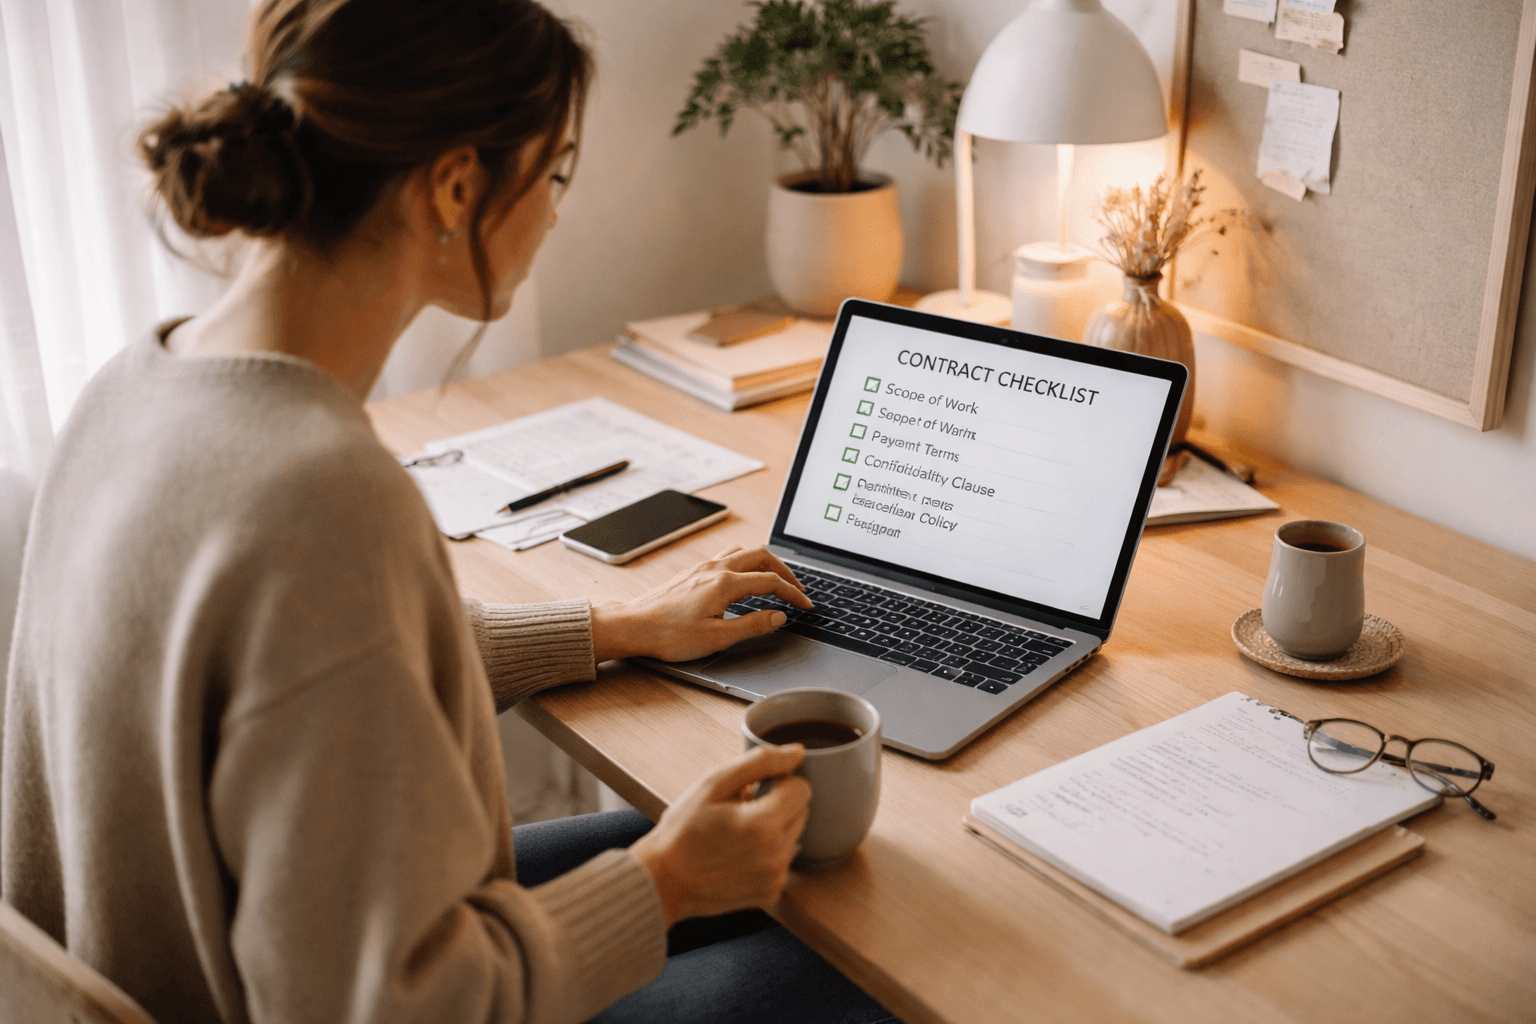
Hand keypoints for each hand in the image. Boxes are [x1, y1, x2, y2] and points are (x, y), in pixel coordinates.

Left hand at [591, 546, 811, 662]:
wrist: (633, 625)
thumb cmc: (670, 635)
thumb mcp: (717, 638)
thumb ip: (752, 625)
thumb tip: (778, 616)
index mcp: (725, 583)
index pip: (771, 581)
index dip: (793, 593)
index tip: (805, 606)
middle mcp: (715, 568)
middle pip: (761, 557)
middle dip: (784, 571)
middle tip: (797, 589)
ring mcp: (702, 567)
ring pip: (743, 552)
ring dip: (764, 563)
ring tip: (775, 580)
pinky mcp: (693, 572)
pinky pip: (727, 557)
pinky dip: (745, 563)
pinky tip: (743, 579)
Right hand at [630, 744, 810, 925]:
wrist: (664, 879)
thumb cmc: (683, 828)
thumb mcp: (714, 783)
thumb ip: (761, 762)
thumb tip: (798, 753)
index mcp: (764, 825)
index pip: (802, 789)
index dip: (779, 782)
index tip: (753, 790)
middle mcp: (776, 856)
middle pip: (801, 812)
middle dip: (778, 805)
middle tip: (740, 811)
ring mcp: (775, 878)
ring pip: (794, 836)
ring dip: (775, 829)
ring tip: (738, 834)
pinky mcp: (771, 893)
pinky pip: (783, 861)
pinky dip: (768, 854)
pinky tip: (739, 855)